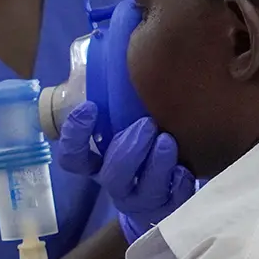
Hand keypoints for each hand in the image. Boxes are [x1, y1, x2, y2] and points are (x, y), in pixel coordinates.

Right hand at [57, 103, 194, 238]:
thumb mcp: (123, 128)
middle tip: (147, 124)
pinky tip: (185, 168)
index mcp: (97, 164)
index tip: (90, 107)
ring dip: (156, 164)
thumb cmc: (140, 151)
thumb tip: (114, 50)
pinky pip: (174, 199)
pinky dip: (180, 182)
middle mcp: (115, 184)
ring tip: (167, 141)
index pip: (73, 157)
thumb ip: (116, 104)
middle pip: (111, 174)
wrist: (159, 199)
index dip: (76, 136)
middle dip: (128, 148)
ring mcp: (141, 200)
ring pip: (143, 189)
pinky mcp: (168, 209)